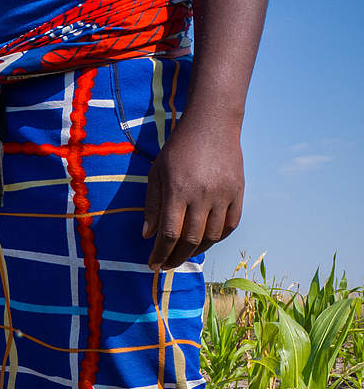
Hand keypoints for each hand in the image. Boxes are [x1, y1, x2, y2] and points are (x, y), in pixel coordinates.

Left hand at [143, 118, 243, 270]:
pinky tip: (206, 241)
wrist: (212, 123)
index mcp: (178, 191)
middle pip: (191, 240)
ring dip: (196, 250)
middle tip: (166, 266)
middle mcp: (203, 195)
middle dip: (176, 258)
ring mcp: (224, 193)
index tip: (153, 265)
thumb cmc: (178, 148)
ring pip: (213, 236)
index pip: (170, 234)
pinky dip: (218, 238)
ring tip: (184, 254)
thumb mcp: (157, 173)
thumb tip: (149, 236)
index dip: (160, 254)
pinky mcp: (239, 190)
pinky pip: (231, 224)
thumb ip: (153, 205)